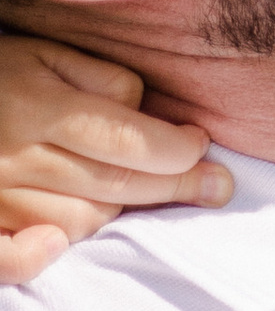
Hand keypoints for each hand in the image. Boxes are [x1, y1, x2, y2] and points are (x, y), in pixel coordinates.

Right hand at [0, 32, 229, 279]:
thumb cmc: (2, 74)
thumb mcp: (49, 55)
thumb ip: (106, 83)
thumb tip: (161, 125)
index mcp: (36, 107)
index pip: (127, 142)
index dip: (177, 150)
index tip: (201, 145)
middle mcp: (14, 158)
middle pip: (115, 186)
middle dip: (175, 187)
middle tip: (217, 186)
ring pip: (82, 221)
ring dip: (122, 209)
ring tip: (138, 187)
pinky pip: (25, 255)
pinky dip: (54, 247)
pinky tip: (70, 237)